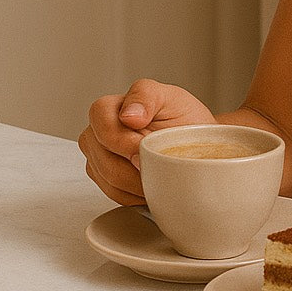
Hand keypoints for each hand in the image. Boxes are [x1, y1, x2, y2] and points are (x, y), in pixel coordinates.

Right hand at [77, 79, 215, 204]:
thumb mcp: (171, 97)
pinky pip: (115, 194)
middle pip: (103, 158)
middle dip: (135, 167)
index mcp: (109, 108)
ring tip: (160, 174)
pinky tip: (152, 183)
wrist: (194, 144)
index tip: (145, 146)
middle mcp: (97, 132)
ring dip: (138, 183)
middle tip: (160, 165)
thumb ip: (146, 96)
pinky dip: (136, 194)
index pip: (101, 124)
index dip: (122, 141)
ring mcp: (99, 157)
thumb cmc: (182, 119)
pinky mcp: (105, 179)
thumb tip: (128, 115)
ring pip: (108, 180)